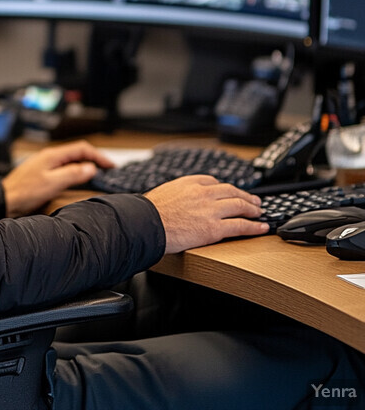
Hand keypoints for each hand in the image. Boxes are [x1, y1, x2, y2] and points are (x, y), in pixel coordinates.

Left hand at [2, 142, 114, 217]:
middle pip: (77, 153)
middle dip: (94, 159)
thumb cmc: (23, 192)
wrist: (4, 200)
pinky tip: (78, 179)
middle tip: (108, 170)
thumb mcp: (52, 184)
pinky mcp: (42, 173)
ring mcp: (45, 164)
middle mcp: (49, 157)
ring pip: (71, 160)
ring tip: (97, 174)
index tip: (111, 165)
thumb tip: (91, 168)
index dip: (99, 156)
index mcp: (52, 155)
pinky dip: (75, 171)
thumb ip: (72, 174)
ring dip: (85, 165)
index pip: (82, 149)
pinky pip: (64, 168)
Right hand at [144, 174, 268, 253]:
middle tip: (254, 200)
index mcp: (189, 183)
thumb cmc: (149, 213)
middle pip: (231, 191)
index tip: (229, 192)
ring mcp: (210, 210)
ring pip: (240, 205)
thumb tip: (176, 200)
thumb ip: (176, 194)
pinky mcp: (214, 228)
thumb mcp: (163, 193)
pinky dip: (254, 226)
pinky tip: (261, 227)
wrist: (147, 224)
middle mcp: (203, 193)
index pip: (213, 181)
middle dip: (245, 195)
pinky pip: (240, 225)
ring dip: (253, 208)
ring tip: (259, 212)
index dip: (224, 188)